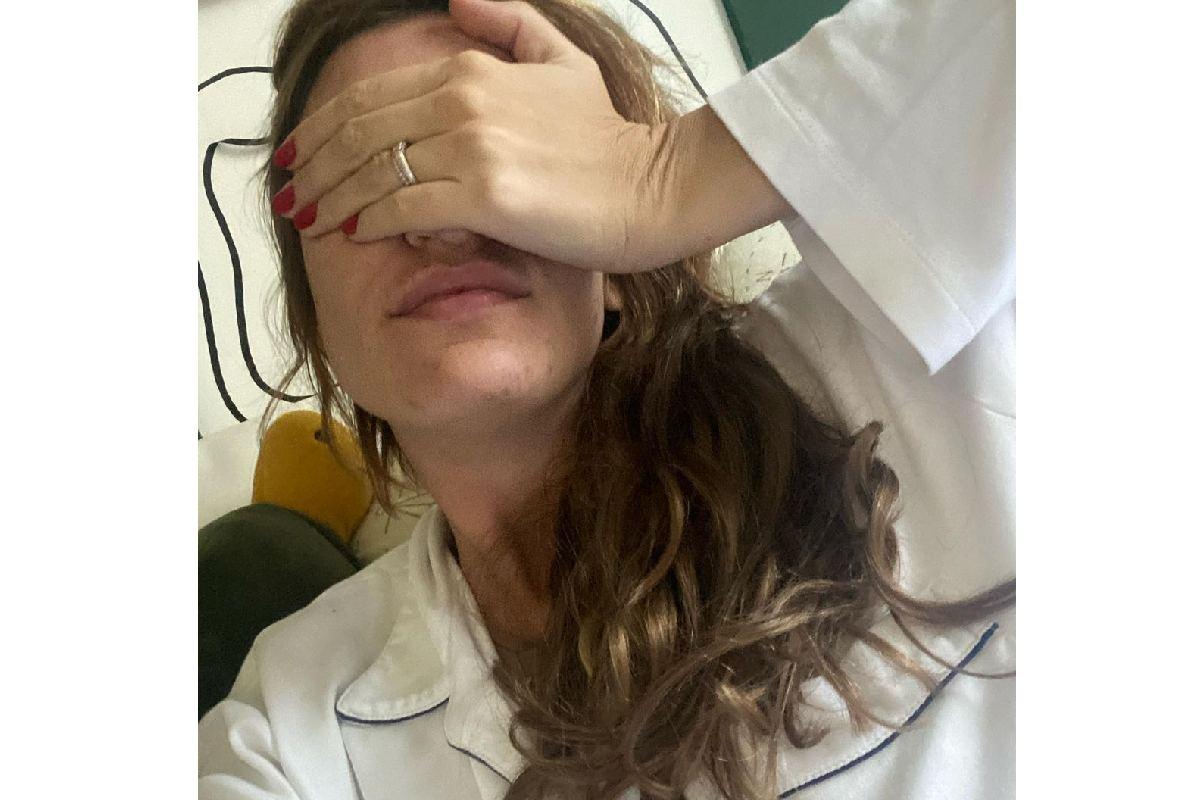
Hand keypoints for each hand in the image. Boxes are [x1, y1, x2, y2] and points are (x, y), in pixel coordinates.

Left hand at [272, 0, 672, 273]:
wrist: (651, 189)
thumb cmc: (607, 139)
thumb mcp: (562, 60)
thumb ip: (509, 21)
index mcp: (469, 68)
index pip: (369, 97)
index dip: (321, 127)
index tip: (299, 153)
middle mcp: (461, 101)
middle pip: (358, 132)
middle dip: (314, 166)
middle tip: (294, 193)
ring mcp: (472, 148)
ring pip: (373, 171)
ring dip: (334, 198)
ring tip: (315, 219)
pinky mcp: (484, 198)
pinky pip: (403, 209)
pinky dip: (372, 222)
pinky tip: (359, 233)